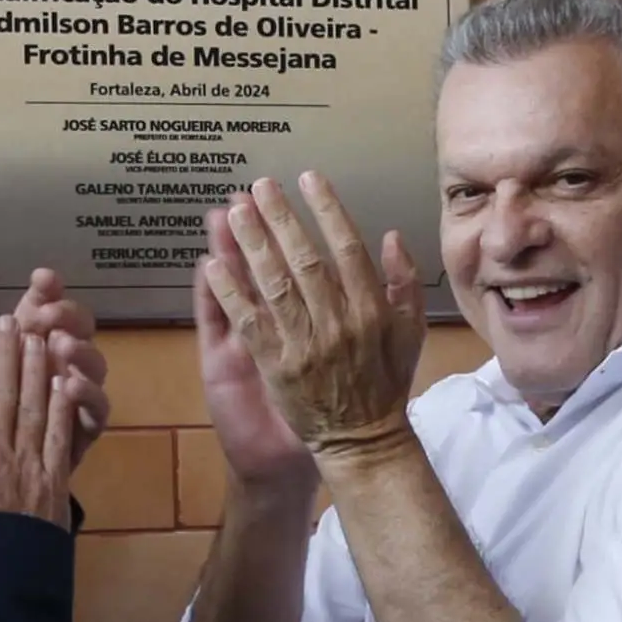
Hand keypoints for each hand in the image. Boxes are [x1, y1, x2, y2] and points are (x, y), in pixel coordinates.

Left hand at [0, 270, 107, 459]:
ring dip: (81, 351)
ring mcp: (70, 397)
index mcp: (21, 345)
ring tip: (59, 348)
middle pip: (78, 328)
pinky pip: (97, 409)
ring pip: (94, 364)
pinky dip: (87, 394)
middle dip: (68, 315)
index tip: (41, 279)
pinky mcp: (80, 431)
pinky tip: (69, 387)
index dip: (48, 289)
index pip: (43, 306)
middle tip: (48, 316)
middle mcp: (52, 365)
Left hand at [196, 174, 425, 463]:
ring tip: (233, 212)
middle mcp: (338, 325)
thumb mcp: (410, 334)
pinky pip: (248, 324)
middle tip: (260, 186)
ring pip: (273, 286)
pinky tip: (211, 265)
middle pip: (305, 260)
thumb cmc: (385, 385)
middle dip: (281, 219)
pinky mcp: (274, 368)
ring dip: (250, 246)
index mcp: (372, 312)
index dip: (327, 210)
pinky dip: (229, 294)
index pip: (347, 248)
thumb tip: (390, 237)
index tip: (309, 178)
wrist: (360, 443)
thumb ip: (404, 285)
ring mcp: (303, 347)